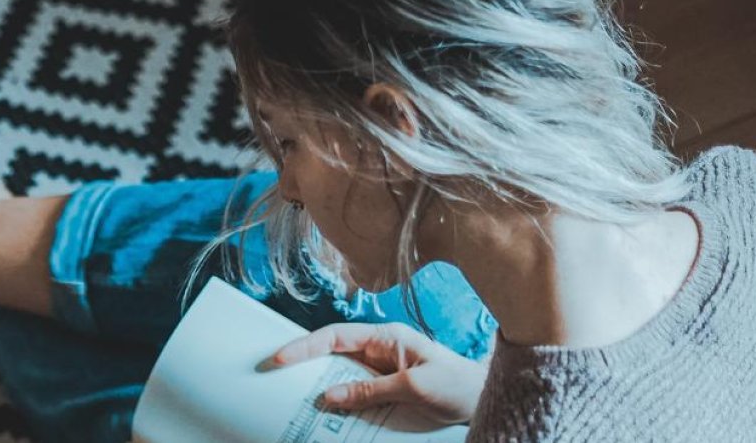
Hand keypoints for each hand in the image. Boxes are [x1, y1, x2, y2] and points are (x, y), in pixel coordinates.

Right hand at [269, 322, 487, 423]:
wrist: (482, 398)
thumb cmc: (456, 384)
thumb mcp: (414, 388)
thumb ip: (371, 390)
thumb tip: (329, 396)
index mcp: (386, 337)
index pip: (336, 336)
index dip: (305, 345)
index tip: (280, 358)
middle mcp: (378, 350)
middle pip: (331, 354)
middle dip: (303, 366)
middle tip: (272, 380)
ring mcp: (379, 371)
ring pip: (339, 377)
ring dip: (319, 389)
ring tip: (292, 403)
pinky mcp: (383, 391)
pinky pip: (353, 396)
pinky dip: (338, 406)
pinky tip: (325, 419)